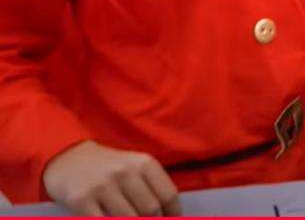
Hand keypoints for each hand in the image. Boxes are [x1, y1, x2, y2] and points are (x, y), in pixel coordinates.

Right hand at [42, 140, 179, 216]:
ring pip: (129, 219)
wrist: (66, 157)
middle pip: (150, 210)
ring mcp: (102, 186)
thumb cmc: (107, 167)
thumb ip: (151, 188)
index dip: (173, 214)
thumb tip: (167, 216)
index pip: (168, 195)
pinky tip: (110, 219)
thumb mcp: (134, 168)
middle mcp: (125, 172)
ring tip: (128, 218)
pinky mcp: (81, 200)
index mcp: (143, 163)